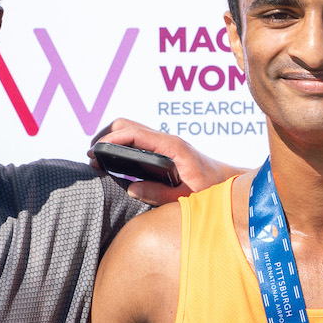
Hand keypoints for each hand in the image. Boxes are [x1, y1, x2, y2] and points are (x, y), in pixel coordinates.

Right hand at [91, 118, 243, 204]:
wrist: (230, 182)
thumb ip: (159, 194)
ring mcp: (164, 143)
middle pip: (128, 125)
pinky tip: (112, 160)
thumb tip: (131, 188)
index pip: (135, 134)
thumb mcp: (186, 197)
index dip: (112, 140)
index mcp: (172, 147)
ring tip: (97, 158)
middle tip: (92, 156)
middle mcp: (167, 140)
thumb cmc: (212, 190)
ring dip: (112, 138)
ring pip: (131, 129)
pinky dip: (121, 143)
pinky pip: (137, 139)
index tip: (95, 152)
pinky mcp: (163, 149)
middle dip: (106, 135)